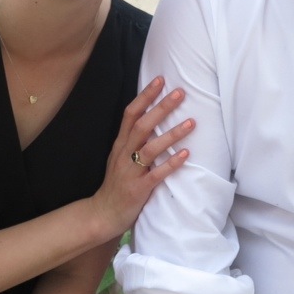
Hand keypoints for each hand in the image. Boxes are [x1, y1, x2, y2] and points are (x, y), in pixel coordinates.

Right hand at [90, 76, 191, 234]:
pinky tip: (186, 155)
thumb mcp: (121, 156)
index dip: (145, 96)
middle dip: (161, 108)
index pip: (130, 114)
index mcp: (120, 144)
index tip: (160, 80)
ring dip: (171, 134)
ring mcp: (130, 172)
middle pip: (141, 126)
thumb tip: (154, 117)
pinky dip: (171, 164)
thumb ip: (134, 139)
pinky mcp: (138, 189)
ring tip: (191, 123)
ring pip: (150, 148)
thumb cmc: (117, 183)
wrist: (102, 214)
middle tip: (180, 93)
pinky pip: (156, 174)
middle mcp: (123, 154)